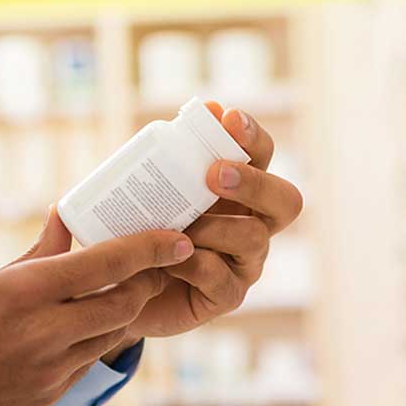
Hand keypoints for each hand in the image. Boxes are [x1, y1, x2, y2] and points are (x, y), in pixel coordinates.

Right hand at [0, 213, 193, 405]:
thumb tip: (67, 214)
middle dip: (147, 284)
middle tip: (157, 268)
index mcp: (25, 291)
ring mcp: (49, 371)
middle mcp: (43, 331)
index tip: (178, 239)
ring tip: (127, 295)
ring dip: (124, 315)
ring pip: (113, 337)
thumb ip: (39, 254)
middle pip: (125, 303)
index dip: (151, 249)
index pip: (108, 263)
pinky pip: (88, 365)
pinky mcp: (48, 400)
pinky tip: (84, 333)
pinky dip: (93, 345)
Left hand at [125, 103, 303, 338]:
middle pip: (286, 200)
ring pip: (253, 238)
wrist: (118, 287)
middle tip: (215, 174)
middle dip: (254, 183)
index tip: (227, 118)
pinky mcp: (226, 296)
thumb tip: (204, 109)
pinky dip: (193, 264)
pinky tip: (169, 261)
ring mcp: (245, 263)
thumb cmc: (140, 229)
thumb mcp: (149, 188)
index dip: (252, 135)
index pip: (262, 155)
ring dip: (214, 226)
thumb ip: (172, 152)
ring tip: (179, 225)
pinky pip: (221, 278)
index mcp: (240, 190)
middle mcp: (254, 224)